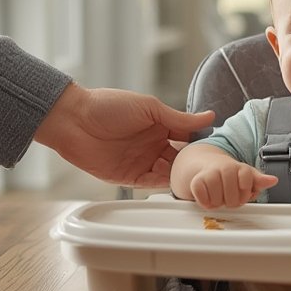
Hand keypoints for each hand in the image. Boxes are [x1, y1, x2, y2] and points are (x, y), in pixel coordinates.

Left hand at [34, 83, 215, 187]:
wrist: (73, 120)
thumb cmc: (109, 106)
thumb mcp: (150, 108)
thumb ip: (179, 119)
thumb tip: (210, 117)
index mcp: (161, 127)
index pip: (188, 139)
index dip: (200, 146)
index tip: (217, 153)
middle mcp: (153, 146)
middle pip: (180, 160)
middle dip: (193, 166)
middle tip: (209, 172)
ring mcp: (142, 162)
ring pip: (168, 174)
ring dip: (180, 176)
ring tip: (194, 179)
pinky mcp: (128, 177)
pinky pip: (151, 184)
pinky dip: (163, 184)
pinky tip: (174, 183)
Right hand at [188, 160, 277, 209]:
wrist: (208, 166)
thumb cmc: (232, 176)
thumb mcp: (249, 177)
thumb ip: (260, 181)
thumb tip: (273, 180)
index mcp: (240, 168)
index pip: (246, 182)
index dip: (245, 193)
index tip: (242, 192)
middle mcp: (225, 168)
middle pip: (232, 197)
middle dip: (232, 201)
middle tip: (229, 196)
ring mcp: (210, 174)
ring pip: (217, 199)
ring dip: (219, 203)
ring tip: (219, 196)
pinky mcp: (197, 181)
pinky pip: (202, 199)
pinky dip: (206, 202)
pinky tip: (209, 197)